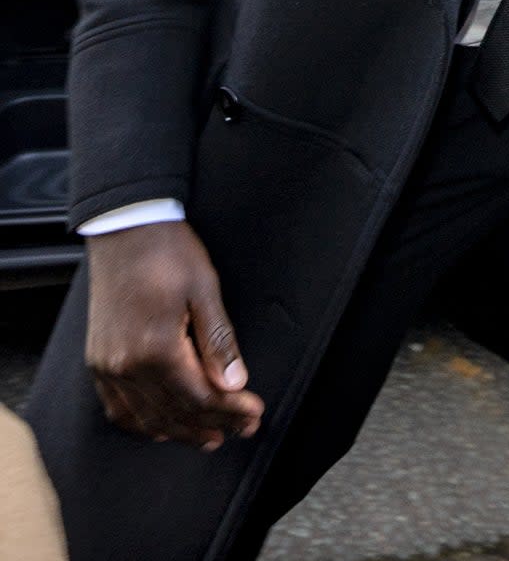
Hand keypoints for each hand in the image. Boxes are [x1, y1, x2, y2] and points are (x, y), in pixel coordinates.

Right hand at [86, 221, 263, 449]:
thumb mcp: (205, 289)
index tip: (254, 413)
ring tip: (208, 436)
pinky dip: (142, 423)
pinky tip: (161, 426)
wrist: (125, 226)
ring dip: (180, 431)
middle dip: (213, 423)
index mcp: (156, 348)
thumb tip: (234, 384)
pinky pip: (118, 407)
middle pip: (175, 412)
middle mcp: (126, 364)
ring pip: (146, 417)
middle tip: (242, 429)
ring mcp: (108, 364)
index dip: (230, 410)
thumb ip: (219, 342)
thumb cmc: (167, 251)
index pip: (200, 397)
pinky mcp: (98, 359)